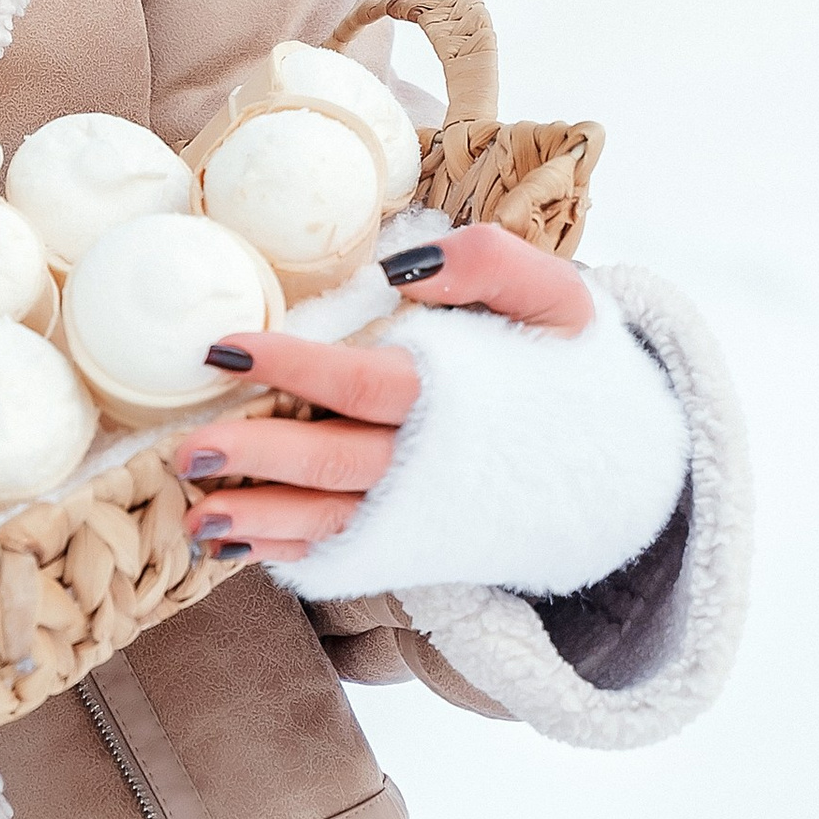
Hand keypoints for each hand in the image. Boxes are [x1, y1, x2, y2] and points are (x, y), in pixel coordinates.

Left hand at [181, 221, 594, 564]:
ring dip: (262, 523)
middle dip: (257, 459)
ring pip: (333, 522)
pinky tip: (239, 547)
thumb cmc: (580, 365)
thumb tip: (400, 271)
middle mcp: (434, 465)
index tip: (222, 349)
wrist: (632, 465)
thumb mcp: (559, 295)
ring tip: (196, 520)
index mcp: (461, 397)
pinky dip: (293, 554)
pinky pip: (350, 554)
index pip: (359, 382)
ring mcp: (426, 515)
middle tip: (186, 448)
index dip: (289, 366)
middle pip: (333, 462)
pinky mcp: (423, 543)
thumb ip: (490, 263)